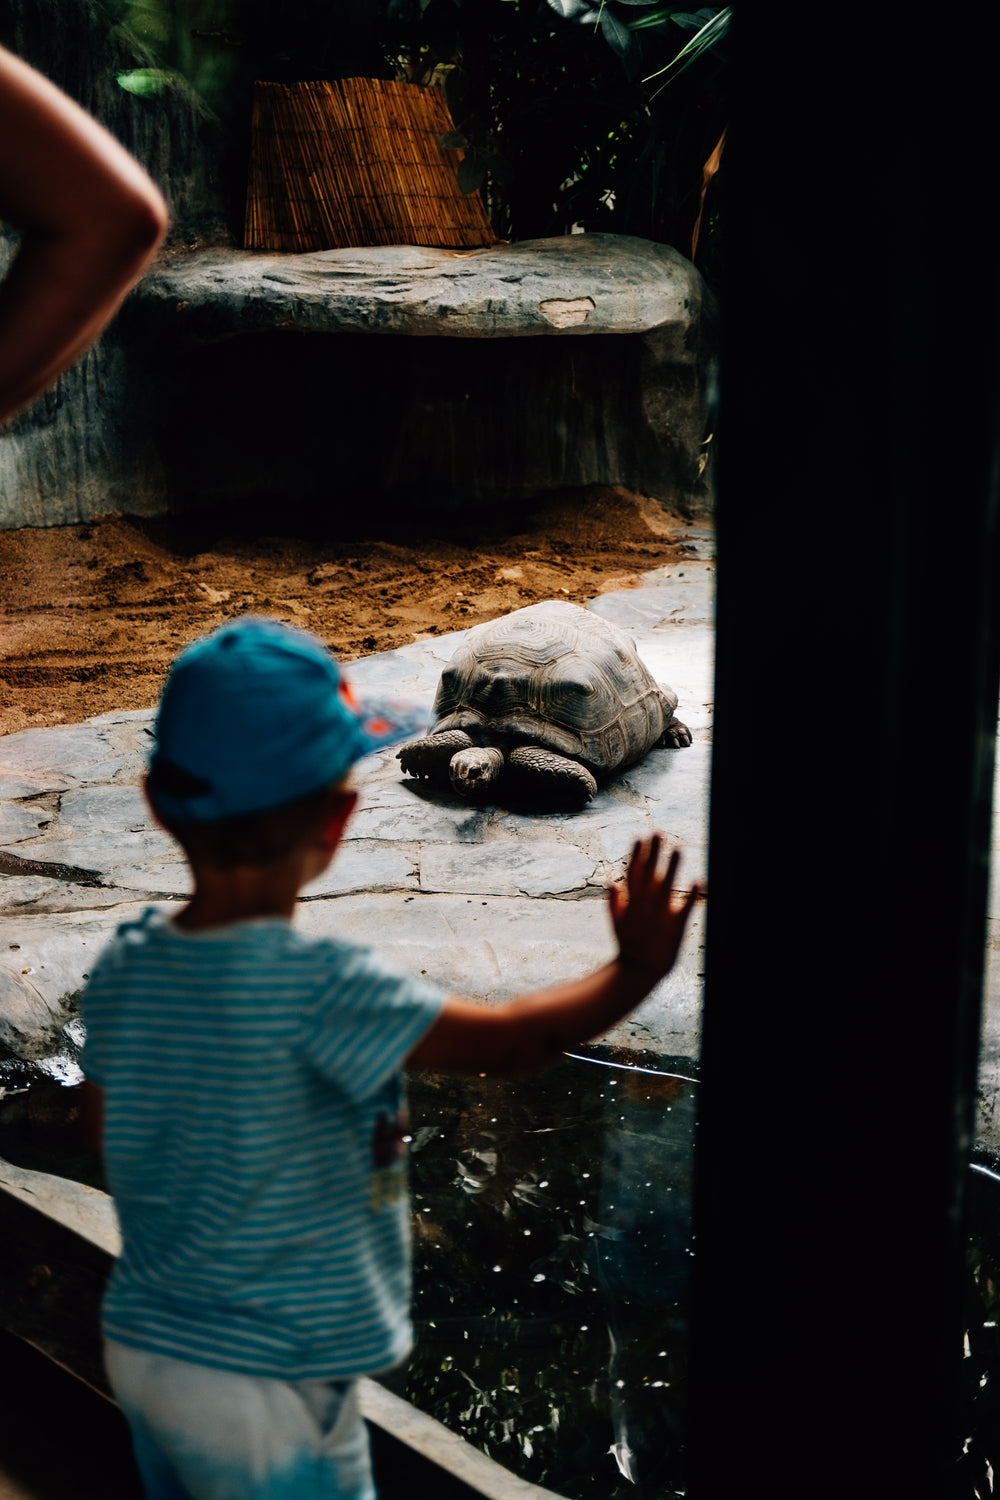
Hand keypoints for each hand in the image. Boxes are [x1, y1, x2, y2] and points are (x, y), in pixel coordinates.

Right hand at [608, 836, 699, 982]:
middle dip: (653, 854)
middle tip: (658, 833)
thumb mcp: (617, 924)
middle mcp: (644, 906)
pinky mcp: (675, 927)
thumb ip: (614, 903)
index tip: (639, 837)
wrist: (639, 972)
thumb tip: (611, 882)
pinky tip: (697, 880)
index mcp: (631, 903)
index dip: (636, 855)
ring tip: (678, 850)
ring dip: (672, 868)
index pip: (633, 874)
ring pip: (665, 887)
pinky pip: (684, 908)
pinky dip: (690, 895)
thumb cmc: (629, 946)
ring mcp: (659, 916)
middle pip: (649, 875)